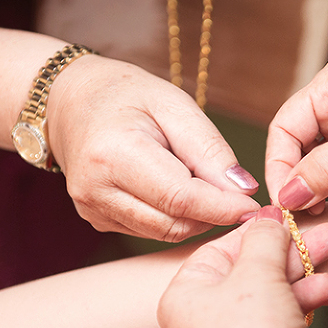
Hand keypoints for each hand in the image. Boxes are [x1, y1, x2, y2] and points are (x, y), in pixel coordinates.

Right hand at [47, 55, 260, 240]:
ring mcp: (92, 209)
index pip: (181, 198)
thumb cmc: (127, 95)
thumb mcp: (175, 105)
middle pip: (174, 223)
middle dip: (214, 214)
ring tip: (207, 185)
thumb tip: (243, 191)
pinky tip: (179, 189)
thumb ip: (210, 149)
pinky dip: (176, 216)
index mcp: (113, 155)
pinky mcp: (97, 219)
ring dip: (197, 217)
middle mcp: (95, 190)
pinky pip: (151, 230)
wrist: (71, 101)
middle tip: (239, 195)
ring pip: (166, 232)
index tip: (256, 207)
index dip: (223, 208)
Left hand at [158, 206, 327, 327]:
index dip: (256, 230)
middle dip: (288, 251)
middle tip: (322, 232)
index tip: (285, 217)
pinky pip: (279, 318)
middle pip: (248, 270)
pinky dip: (300, 301)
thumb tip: (269, 217)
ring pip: (268, 293)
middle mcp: (201, 319)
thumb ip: (264, 238)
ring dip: (301, 272)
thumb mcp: (257, 272)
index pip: (220, 248)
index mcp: (183, 295)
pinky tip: (326, 286)